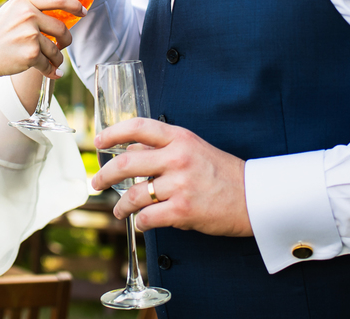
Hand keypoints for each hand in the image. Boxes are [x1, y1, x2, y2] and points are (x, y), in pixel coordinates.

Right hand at [0, 0, 82, 80]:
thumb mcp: (11, 12)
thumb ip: (31, 9)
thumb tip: (59, 14)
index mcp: (24, 1)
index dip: (74, 5)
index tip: (83, 11)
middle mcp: (28, 15)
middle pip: (62, 28)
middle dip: (66, 40)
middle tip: (63, 45)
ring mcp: (30, 35)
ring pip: (56, 49)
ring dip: (57, 58)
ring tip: (51, 62)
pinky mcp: (30, 54)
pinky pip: (49, 64)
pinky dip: (51, 71)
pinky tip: (52, 74)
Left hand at [92, 118, 252, 236]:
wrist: (252, 197)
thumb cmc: (222, 173)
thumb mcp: (194, 148)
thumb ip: (163, 147)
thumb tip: (129, 150)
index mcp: (179, 138)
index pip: (138, 127)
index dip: (113, 132)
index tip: (98, 141)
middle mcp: (177, 158)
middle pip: (126, 163)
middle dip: (105, 175)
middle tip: (96, 182)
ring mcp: (180, 184)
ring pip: (134, 195)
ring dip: (121, 206)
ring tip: (120, 210)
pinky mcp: (183, 211)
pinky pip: (148, 217)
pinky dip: (141, 223)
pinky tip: (142, 223)